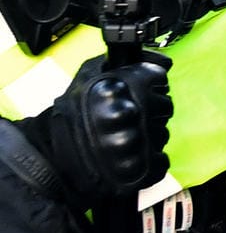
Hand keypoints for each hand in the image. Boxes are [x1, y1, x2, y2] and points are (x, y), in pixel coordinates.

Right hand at [46, 53, 172, 201]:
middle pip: (165, 106)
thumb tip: (164, 63)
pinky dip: (149, 161)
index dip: (149, 84)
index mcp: (114, 88)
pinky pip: (161, 159)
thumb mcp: (88, 77)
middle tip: (127, 119)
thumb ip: (125, 64)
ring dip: (148, 136)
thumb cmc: (71, 117)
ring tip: (122, 138)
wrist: (53, 158)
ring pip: (163, 133)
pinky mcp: (137, 169)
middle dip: (150, 111)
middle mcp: (126, 113)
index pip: (157, 77)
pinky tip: (128, 156)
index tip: (139, 91)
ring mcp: (133, 144)